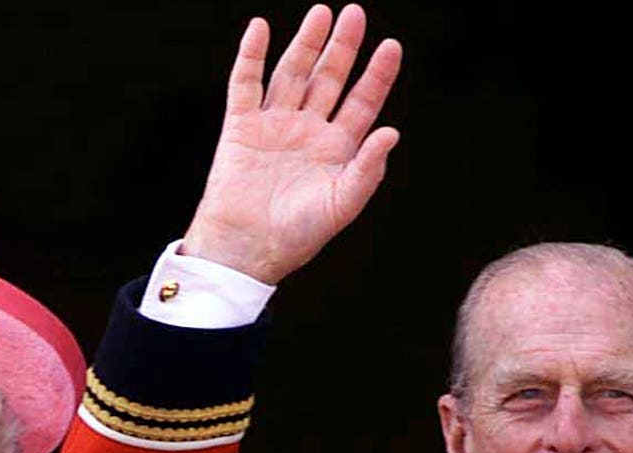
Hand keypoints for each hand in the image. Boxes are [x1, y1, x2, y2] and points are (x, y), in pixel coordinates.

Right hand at [181, 5, 401, 283]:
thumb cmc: (295, 236)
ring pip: (293, 74)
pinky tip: (259, 29)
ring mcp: (274, 125)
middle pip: (329, 78)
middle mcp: (307, 130)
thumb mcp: (341, 205)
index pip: (362, 101)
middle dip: (343, 46)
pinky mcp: (240, 126)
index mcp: (336, 148)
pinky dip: (250, 56)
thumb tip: (392, 132)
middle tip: (355, 13)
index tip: (391, 46)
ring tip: (321, 14)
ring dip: (306, 43)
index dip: (377, 74)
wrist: (245, 249)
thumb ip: (368, 170)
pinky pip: (245, 84)